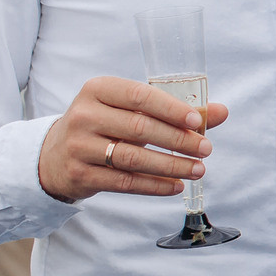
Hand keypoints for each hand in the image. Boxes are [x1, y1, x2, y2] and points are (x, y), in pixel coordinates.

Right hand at [37, 76, 225, 203]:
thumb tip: (221, 111)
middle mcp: (84, 115)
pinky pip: (124, 182)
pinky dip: (154, 185)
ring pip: (133, 157)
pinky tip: (175, 186)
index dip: (170, 109)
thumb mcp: (130, 110)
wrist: (55, 155)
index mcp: (98, 90)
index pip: (139, 96)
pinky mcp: (80, 174)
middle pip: (139, 128)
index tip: (198, 121)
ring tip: (197, 170)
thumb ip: (174, 110)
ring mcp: (79, 146)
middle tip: (206, 149)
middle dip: (178, 140)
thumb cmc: (104, 125)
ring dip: (171, 165)